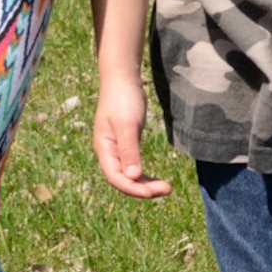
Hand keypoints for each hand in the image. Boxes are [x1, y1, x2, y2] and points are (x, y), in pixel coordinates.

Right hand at [93, 74, 171, 199]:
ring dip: (146, 185)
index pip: (116, 178)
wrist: (122, 79)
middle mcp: (109, 153)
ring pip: (130, 176)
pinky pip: (134, 167)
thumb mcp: (127, 124)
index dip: (134, 189)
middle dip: (144, 189)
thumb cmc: (123, 99)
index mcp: (104, 149)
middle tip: (167, 189)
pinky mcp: (126, 145)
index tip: (154, 192)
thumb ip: (129, 150)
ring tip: (166, 188)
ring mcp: (117, 150)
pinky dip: (144, 176)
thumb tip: (133, 177)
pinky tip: (156, 179)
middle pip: (124, 180)